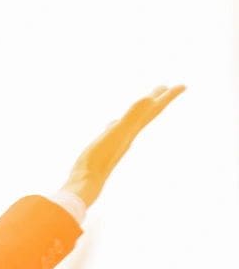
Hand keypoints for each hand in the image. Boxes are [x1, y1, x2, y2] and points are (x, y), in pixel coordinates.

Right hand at [62, 84, 185, 206]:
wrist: (86, 182)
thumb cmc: (99, 159)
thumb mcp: (117, 133)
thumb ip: (133, 116)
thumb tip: (149, 99)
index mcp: (133, 129)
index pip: (154, 109)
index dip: (167, 97)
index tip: (183, 86)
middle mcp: (128, 134)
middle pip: (147, 114)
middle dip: (158, 100)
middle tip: (167, 87)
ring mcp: (117, 140)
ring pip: (133, 122)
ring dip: (140, 111)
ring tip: (143, 102)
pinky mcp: (104, 146)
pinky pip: (116, 130)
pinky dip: (118, 123)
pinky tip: (113, 123)